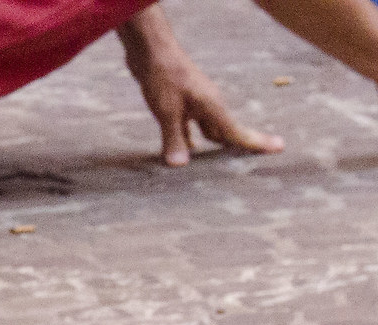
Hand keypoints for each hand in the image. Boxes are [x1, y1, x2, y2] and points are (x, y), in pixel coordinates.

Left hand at [120, 9, 284, 165]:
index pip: (237, 131)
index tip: (280, 147)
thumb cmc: (164, 78)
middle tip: (257, 160)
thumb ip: (174, 138)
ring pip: (209, 129)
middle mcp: (209, 105)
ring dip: (215, 144)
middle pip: (227, 132)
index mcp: (213, 107)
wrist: (152, 51)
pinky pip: (191, 126)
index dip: (256, 143)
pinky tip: (189, 149)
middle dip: (239, 146)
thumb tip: (180, 165)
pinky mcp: (180, 103)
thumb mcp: (167, 111)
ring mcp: (196, 103)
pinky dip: (191, 138)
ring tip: (222, 163)